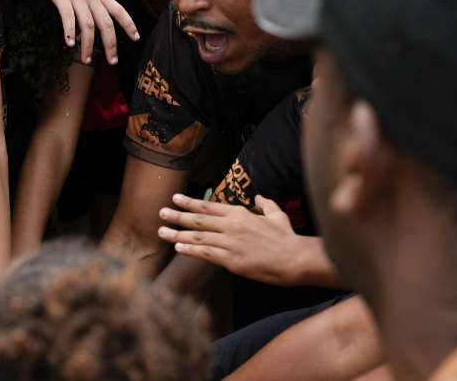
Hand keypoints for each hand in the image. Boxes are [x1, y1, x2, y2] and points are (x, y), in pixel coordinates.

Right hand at [31, 0, 137, 64]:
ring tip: (85, 60)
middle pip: (106, 22)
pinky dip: (70, 30)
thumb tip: (85, 24)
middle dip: (111, 44)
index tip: (136, 38)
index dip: (129, 24)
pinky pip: (67, 16)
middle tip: (113, 62)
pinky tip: (69, 43)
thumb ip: (86, 1)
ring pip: (88, 23)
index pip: (119, 9)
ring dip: (88, 44)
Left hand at [157, 193, 305, 285]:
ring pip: (198, 236)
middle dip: (177, 215)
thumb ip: (267, 204)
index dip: (190, 202)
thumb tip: (260, 197)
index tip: (176, 198)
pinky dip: (191, 250)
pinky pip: (206, 253)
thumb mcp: (277, 215)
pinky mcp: (231, 260)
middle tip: (161, 212)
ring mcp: (230, 243)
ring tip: (162, 231)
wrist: (295, 259)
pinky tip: (179, 248)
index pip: (209, 206)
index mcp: (240, 214)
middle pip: (198, 219)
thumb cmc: (287, 238)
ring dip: (178, 233)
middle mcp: (231, 226)